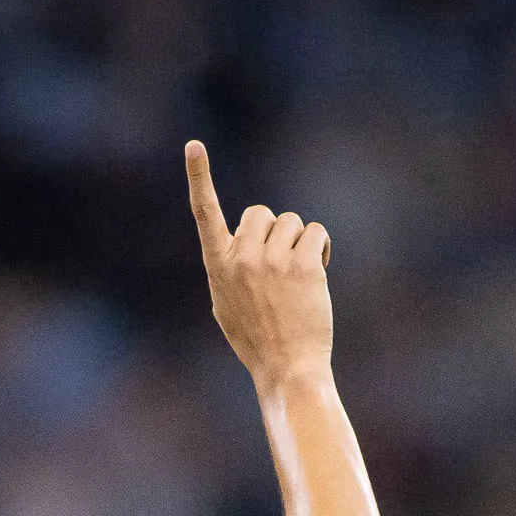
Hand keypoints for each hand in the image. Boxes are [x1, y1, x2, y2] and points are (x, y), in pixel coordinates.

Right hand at [186, 140, 332, 390]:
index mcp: (218, 266)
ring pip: (291, 222)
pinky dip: (322, 247)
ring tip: (300, 276)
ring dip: (300, 243)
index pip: (204, 213)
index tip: (193, 145)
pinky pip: (315, 232)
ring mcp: (272, 261)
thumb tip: (237, 248)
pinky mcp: (304, 265)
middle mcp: (241, 258)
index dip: (198, 177)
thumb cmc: (257, 342)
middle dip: (274, 232)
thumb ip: (228, 270)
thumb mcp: (226, 306)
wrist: (287, 370)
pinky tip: (319, 272)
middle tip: (281, 265)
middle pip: (260, 213)